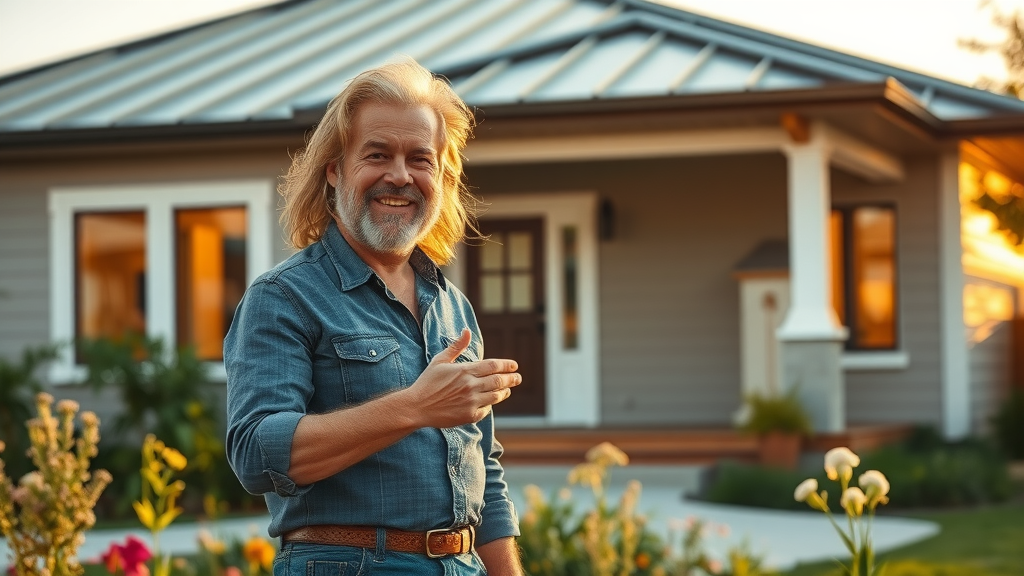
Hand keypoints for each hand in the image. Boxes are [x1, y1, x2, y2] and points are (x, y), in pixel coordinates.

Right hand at [402, 329, 520, 427]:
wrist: (416, 407)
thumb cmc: (427, 382)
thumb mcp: (439, 360)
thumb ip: (456, 346)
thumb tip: (467, 331)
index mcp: (465, 370)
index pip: (493, 366)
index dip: (507, 365)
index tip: (514, 365)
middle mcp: (470, 386)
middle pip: (499, 380)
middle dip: (512, 379)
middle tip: (518, 378)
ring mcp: (471, 402)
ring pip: (496, 396)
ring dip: (504, 392)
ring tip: (507, 390)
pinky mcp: (469, 416)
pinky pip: (486, 410)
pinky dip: (489, 405)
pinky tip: (489, 402)